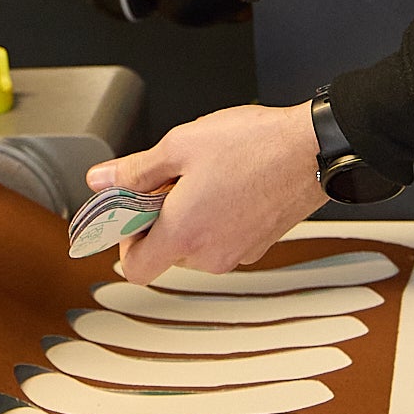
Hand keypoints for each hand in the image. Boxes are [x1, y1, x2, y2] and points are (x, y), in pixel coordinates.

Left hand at [87, 102, 323, 286]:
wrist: (313, 149)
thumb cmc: (253, 144)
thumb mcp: (180, 145)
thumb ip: (135, 170)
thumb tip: (100, 181)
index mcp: (183, 234)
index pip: (134, 269)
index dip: (125, 242)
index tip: (131, 212)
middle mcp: (209, 255)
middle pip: (166, 253)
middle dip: (161, 219)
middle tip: (172, 179)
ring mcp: (237, 253)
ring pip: (196, 245)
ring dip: (191, 217)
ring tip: (206, 175)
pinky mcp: (259, 245)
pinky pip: (223, 239)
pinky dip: (218, 218)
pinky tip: (231, 182)